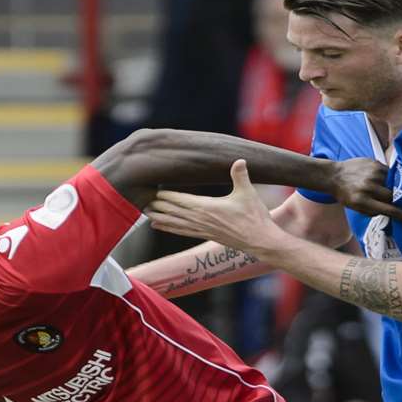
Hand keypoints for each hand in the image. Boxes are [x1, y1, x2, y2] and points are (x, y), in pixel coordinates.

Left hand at [147, 160, 288, 259]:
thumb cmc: (254, 217)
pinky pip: (182, 231)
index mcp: (207, 208)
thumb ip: (241, 175)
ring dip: (160, 218)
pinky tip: (159, 226)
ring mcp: (202, 229)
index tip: (153, 190)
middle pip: (174, 212)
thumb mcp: (248, 193)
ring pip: (175, 223)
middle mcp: (201, 220)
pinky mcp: (205, 235)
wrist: (260, 240)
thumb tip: (239, 160)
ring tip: (145, 213)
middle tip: (141, 200)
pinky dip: (169, 227)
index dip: (166, 196)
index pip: (181, 201)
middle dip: (158, 206)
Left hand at [329, 159, 401, 220]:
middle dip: (395, 199)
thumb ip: (373, 211)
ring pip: (392, 183)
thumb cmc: (346, 194)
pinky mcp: (374, 164)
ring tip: (383, 187)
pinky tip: (380, 178)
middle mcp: (368, 186)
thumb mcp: (356, 207)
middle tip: (396, 200)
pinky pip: (388, 172)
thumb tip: (391, 212)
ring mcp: (372, 174)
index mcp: (362, 200)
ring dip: (390, 187)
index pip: (387, 209)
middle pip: (392, 195)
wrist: (334, 175)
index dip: (399, 214)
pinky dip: (387, 177)